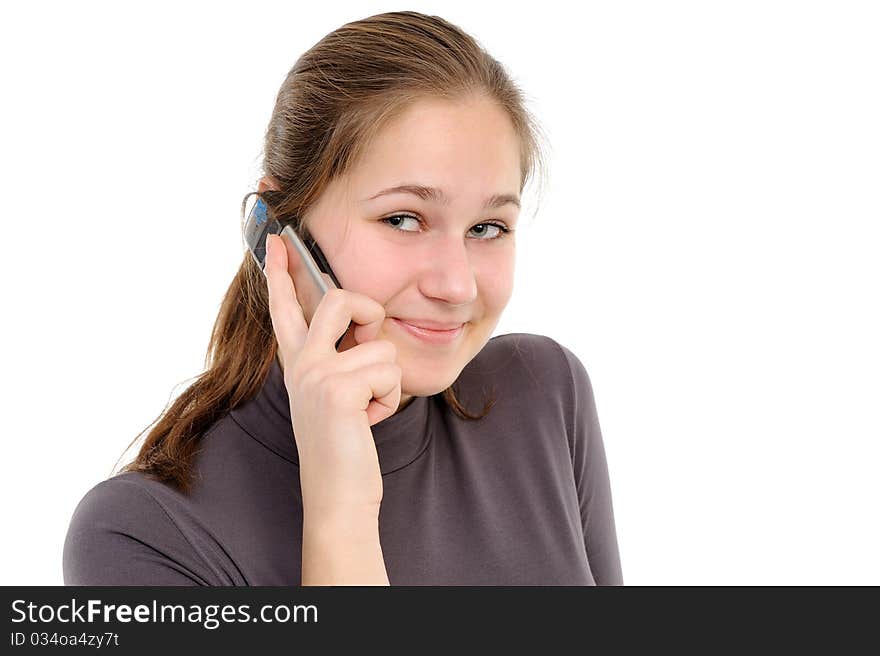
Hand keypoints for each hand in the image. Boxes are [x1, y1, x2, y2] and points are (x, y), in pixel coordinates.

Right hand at [263, 232, 401, 520]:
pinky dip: (389, 400)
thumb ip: (342, 357)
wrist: (338, 495)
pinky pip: (389, 370)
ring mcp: (315, 373)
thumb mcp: (338, 394)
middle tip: (368, 353)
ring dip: (387, 381)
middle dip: (370, 314)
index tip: (276, 238)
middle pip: (341, 298)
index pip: (286, 307)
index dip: (280, 271)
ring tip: (365, 410)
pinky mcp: (336, 388)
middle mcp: (300, 362)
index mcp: (298, 361)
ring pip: (382, 344)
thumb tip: (369, 324)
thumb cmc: (345, 447)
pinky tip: (367, 422)